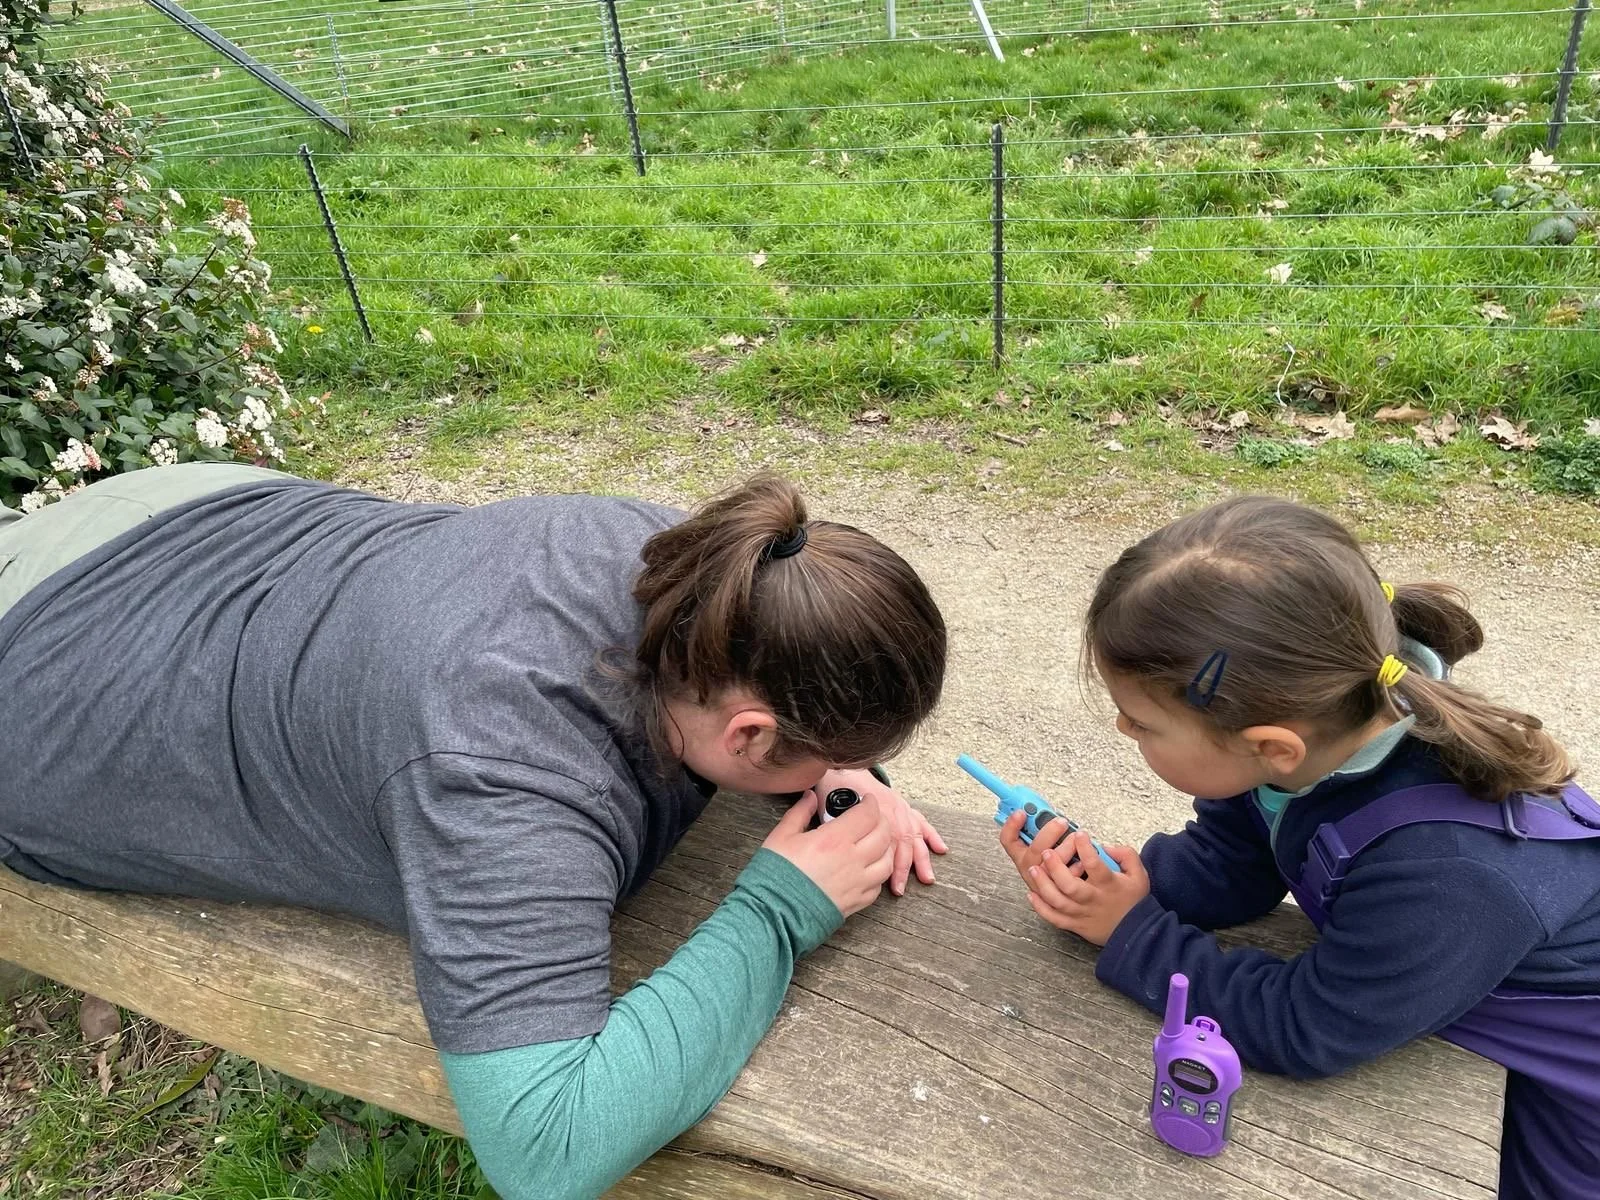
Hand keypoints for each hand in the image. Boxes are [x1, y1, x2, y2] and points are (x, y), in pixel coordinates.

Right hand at [762, 791, 893, 917]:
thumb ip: (800, 813)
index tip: (867, 800)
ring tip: (877, 841)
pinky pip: (879, 885)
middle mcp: (853, 860)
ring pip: (887, 861)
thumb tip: (811, 797)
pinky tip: (869, 868)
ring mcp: (858, 883)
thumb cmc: (775, 875)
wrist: (774, 914)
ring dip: (886, 847)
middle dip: (882, 821)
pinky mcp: (857, 902)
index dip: (871, 803)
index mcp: (835, 839)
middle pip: (883, 835)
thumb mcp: (782, 836)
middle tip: (873, 817)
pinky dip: (879, 873)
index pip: (867, 815)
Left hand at [816, 768, 946, 895]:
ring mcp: (900, 809)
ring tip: (926, 877)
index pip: (884, 842)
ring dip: (921, 858)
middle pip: (902, 843)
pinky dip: (932, 836)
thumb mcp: (830, 806)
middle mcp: (892, 811)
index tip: (883, 881)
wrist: (845, 771)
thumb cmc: (837, 789)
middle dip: (903, 868)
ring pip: (914, 837)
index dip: (886, 863)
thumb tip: (833, 841)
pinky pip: (921, 823)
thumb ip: (835, 825)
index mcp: (874, 811)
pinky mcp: (904, 808)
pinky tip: (940, 849)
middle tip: (899, 888)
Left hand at [1002, 822, 1149, 945]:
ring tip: (1033, 869)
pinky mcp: (1074, 924)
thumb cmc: (1134, 901)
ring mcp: (1081, 913)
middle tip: (1046, 851)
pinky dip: (1040, 908)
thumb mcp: (1139, 875)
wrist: (1136, 933)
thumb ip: (1126, 855)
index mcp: (1109, 885)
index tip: (1079, 834)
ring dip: (1043, 885)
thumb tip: (1106, 846)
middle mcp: (1092, 899)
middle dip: (1056, 868)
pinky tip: (1031, 894)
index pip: (1095, 865)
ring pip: (1058, 902)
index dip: (1086, 849)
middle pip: (1070, 886)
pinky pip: (1054, 918)